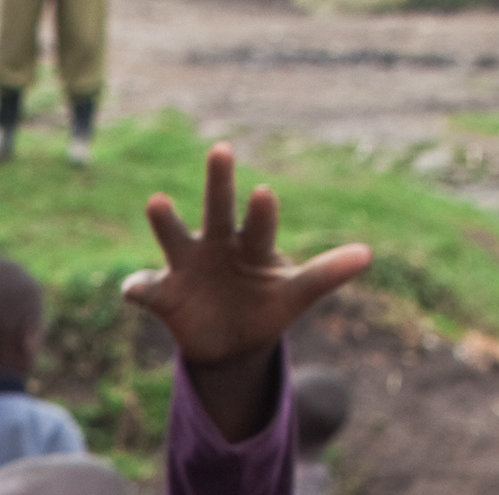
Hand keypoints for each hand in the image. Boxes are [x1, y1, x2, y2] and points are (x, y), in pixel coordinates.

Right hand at [120, 146, 372, 384]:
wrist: (231, 341)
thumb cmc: (267, 307)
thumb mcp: (296, 294)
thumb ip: (325, 275)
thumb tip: (367, 254)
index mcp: (252, 243)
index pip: (260, 222)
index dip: (262, 212)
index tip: (264, 192)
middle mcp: (218, 244)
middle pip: (219, 210)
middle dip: (220, 182)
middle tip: (222, 149)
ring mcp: (187, 266)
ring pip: (174, 238)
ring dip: (165, 221)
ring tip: (158, 201)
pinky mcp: (163, 295)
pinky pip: (146, 290)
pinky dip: (137, 288)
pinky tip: (131, 289)